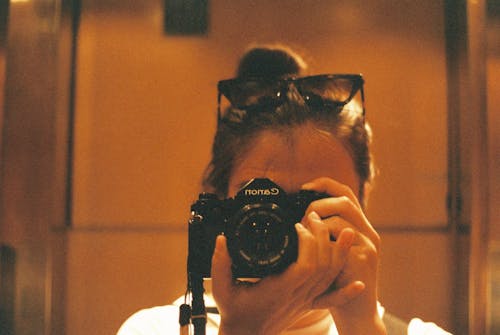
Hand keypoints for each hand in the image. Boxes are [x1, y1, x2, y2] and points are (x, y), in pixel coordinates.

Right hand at [211, 211, 362, 334]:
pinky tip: (360, 285)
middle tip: (314, 217)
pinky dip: (346, 292)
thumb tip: (222, 239)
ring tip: (343, 231)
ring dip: (340, 254)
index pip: (305, 264)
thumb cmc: (234, 313)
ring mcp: (304, 301)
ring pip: (330, 278)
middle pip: (322, 265)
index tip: (297, 224)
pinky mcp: (307, 305)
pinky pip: (331, 300)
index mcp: (279, 288)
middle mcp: (296, 294)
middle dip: (323, 237)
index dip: (307, 241)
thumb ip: (219, 263)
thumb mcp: (220, 287)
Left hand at [302, 177, 385, 334]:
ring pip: (340, 217)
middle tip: (304, 217)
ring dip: (317, 220)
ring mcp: (367, 245)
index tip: (306, 187)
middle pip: (345, 200)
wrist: (357, 313)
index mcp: (362, 229)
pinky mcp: (362, 258)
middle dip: (319, 203)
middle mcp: (368, 234)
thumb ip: (328, 234)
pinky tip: (309, 246)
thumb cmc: (340, 283)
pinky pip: (337, 239)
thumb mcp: (336, 253)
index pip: (347, 194)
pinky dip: (320, 238)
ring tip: (305, 232)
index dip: (326, 185)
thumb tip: (306, 216)